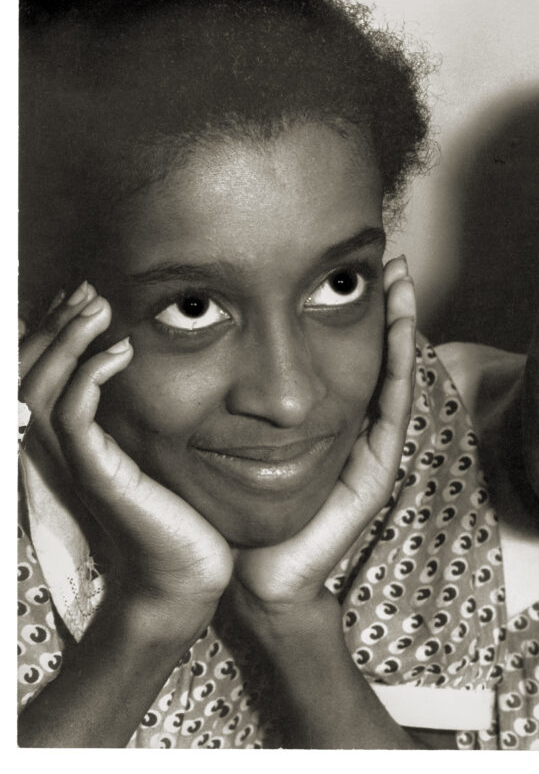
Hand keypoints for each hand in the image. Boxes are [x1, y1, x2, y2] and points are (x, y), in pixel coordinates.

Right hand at [19, 283, 232, 630]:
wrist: (186, 576)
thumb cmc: (182, 513)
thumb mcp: (161, 452)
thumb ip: (146, 416)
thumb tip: (159, 370)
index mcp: (72, 442)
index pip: (39, 374)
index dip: (53, 331)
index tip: (83, 295)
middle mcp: (62, 451)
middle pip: (26, 373)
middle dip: (54, 324)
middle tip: (87, 289)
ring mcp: (76, 465)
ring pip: (41, 388)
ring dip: (67, 340)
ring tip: (99, 306)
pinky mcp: (99, 478)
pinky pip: (73, 419)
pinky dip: (89, 377)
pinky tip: (118, 351)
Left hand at [229, 258, 416, 627]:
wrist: (254, 573)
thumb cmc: (236, 510)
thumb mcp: (229, 437)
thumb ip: (227, 397)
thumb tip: (197, 338)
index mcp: (326, 419)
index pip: (346, 352)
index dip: (349, 309)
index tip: (350, 263)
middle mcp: (355, 427)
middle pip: (378, 353)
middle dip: (386, 303)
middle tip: (389, 256)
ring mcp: (371, 447)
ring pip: (393, 371)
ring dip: (402, 322)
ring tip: (401, 278)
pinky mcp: (377, 467)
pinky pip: (393, 404)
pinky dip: (400, 363)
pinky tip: (402, 327)